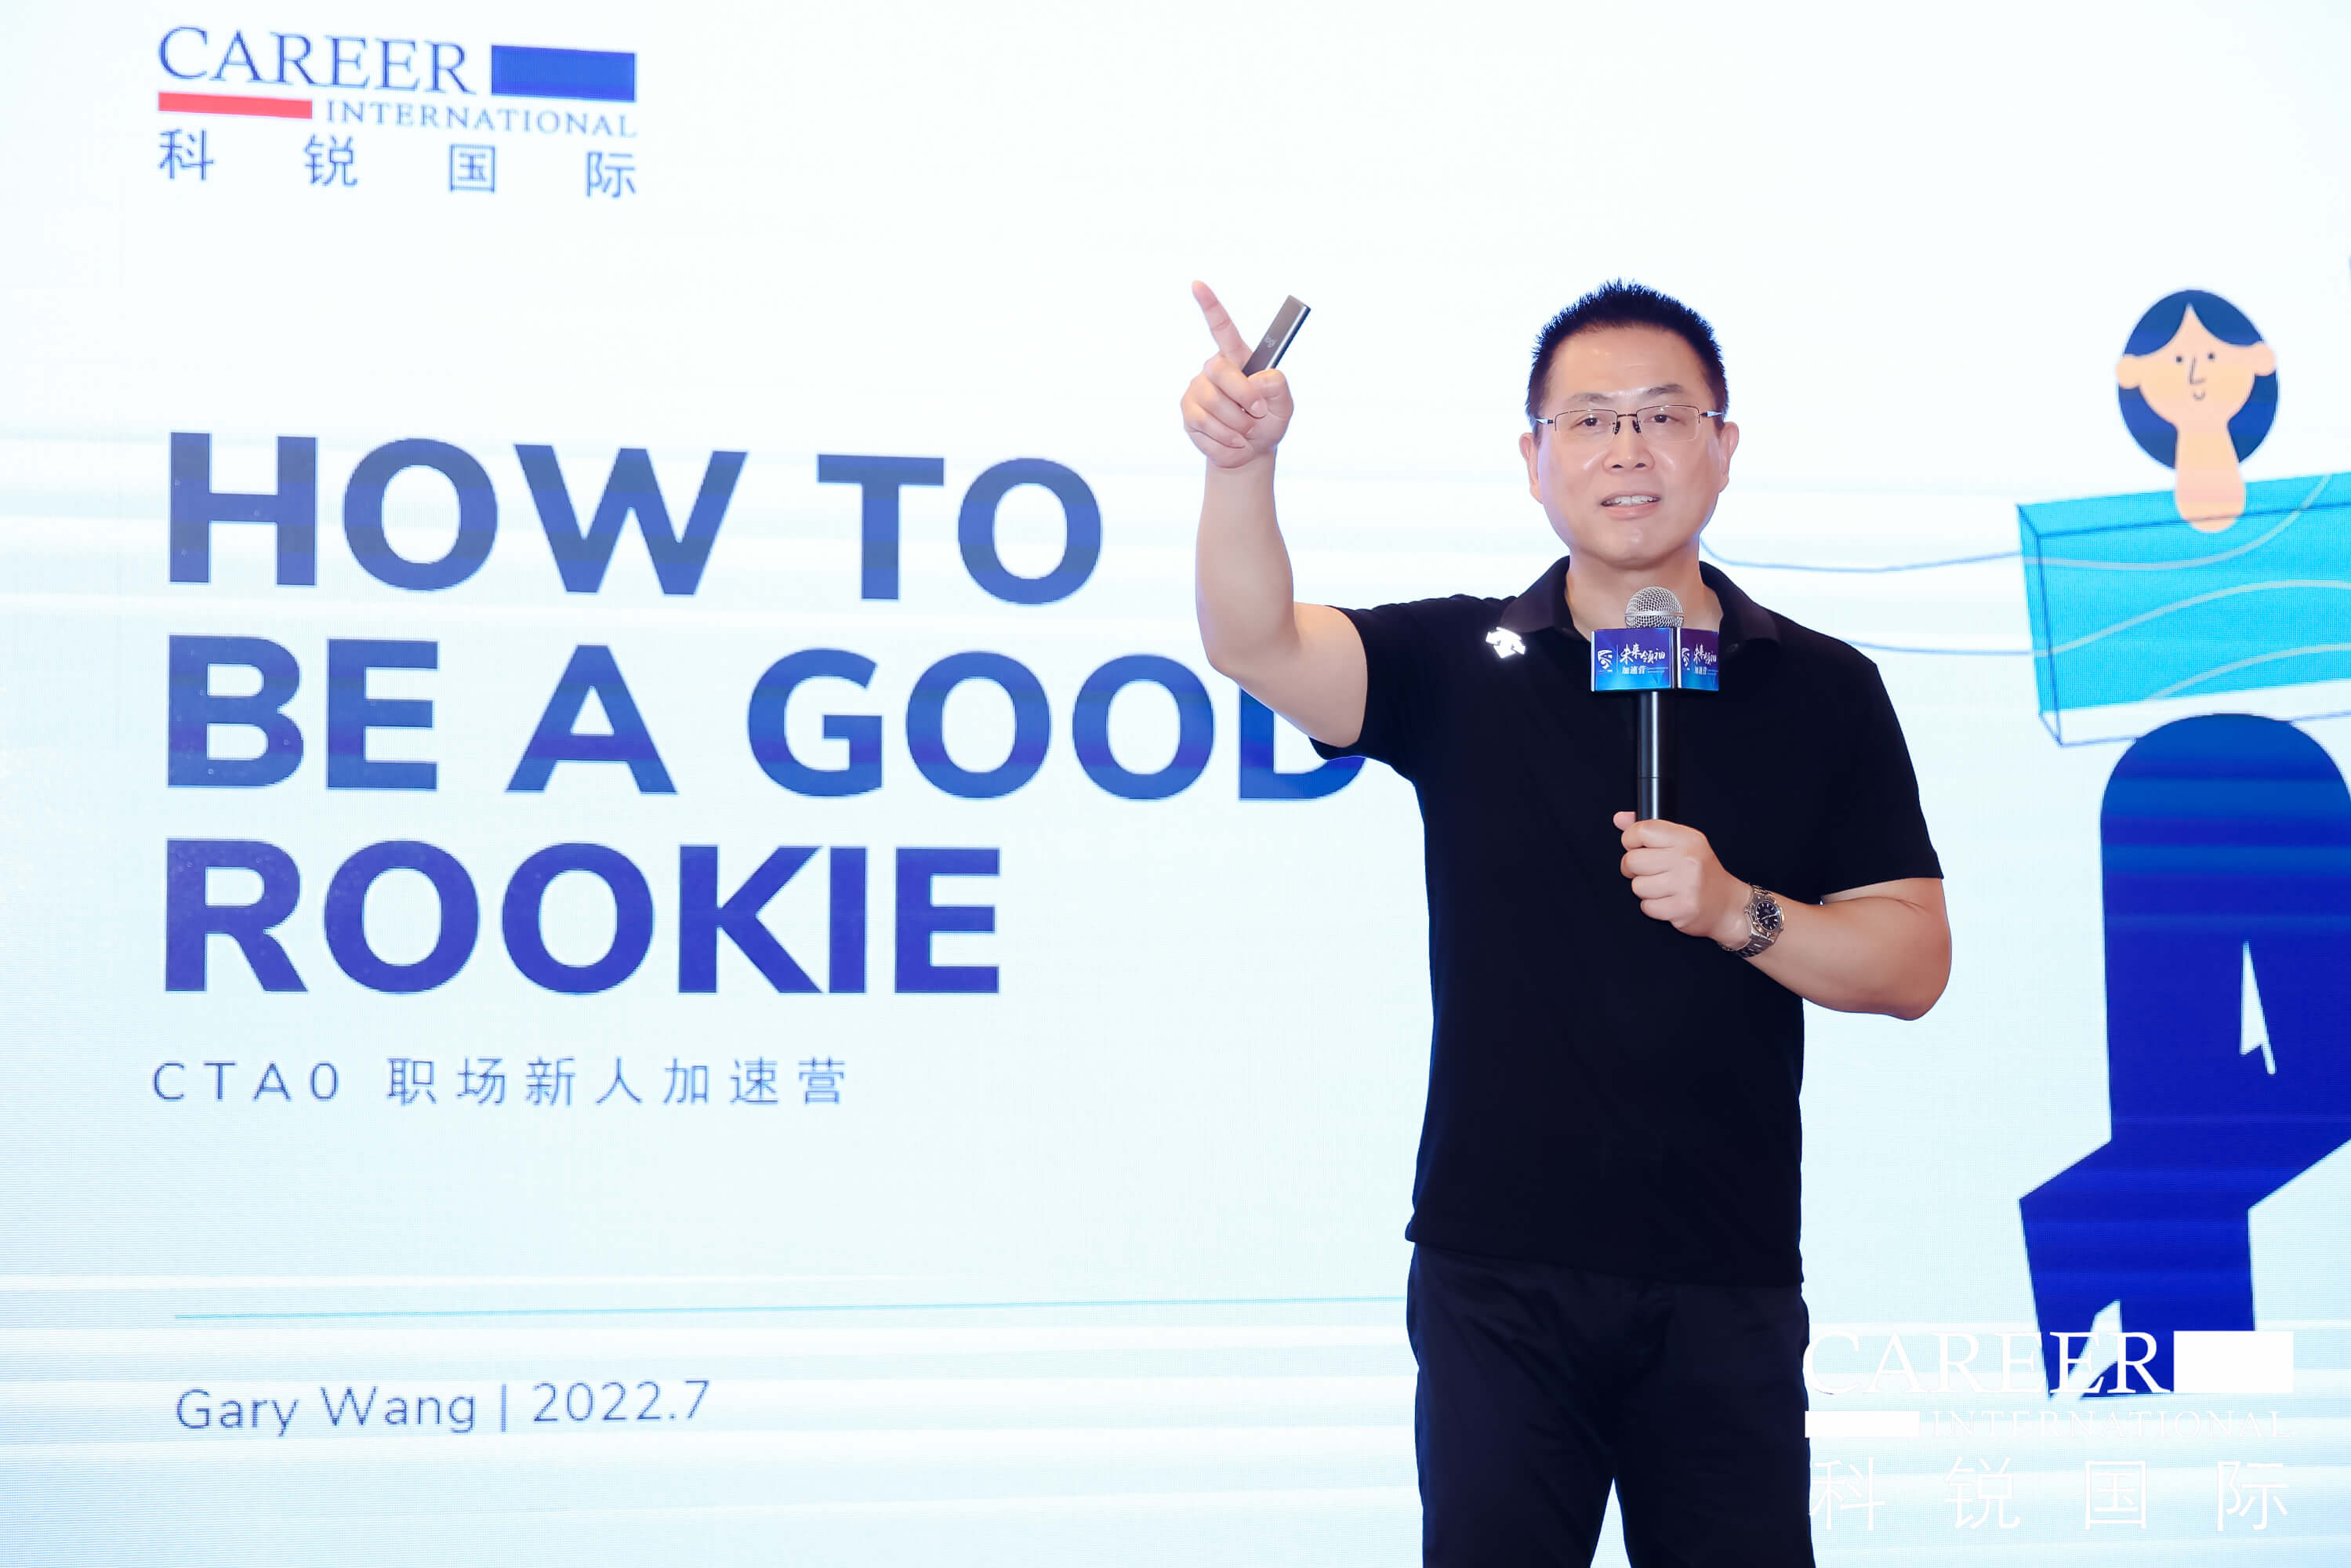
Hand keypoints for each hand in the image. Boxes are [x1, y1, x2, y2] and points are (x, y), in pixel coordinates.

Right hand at [1180, 281, 1294, 469]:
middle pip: (1220, 371)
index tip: (1197, 284)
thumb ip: (1279, 388)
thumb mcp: (1284, 407)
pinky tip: (1233, 442)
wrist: (1248, 453)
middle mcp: (1213, 369)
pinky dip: (1226, 441)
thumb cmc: (1267, 422)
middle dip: (1243, 396)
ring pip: (1214, 404)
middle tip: (1258, 413)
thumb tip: (1262, 380)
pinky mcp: (1188, 414)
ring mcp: (1197, 390)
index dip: (1210, 305)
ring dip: (1237, 425)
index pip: (1222, 328)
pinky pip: (1205, 427)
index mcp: (1238, 358)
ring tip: (1246, 433)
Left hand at [1614, 812, 1749, 948]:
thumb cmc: (1701, 872)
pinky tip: (1668, 901)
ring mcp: (1686, 885)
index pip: (1642, 831)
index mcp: (1687, 839)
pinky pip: (1646, 906)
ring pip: (1637, 886)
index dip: (1630, 840)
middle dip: (1634, 869)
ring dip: (1645, 890)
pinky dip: (1653, 906)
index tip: (1636, 847)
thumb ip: (1650, 830)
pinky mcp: (1682, 908)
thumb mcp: (1682, 843)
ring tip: (1663, 888)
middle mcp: (1687, 859)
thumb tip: (1619, 818)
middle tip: (1649, 872)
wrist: (1727, 904)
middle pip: (1632, 860)